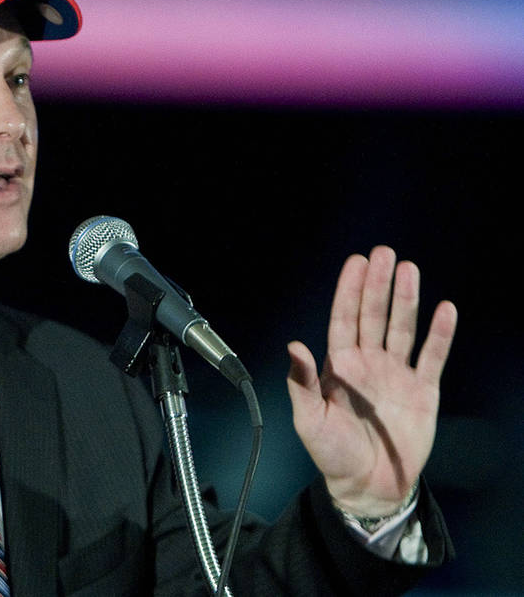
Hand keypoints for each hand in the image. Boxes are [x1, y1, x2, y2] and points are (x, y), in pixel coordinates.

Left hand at [286, 246, 457, 515]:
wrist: (368, 485)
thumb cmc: (333, 453)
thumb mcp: (310, 419)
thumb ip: (303, 382)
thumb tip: (294, 346)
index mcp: (339, 366)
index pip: (344, 318)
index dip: (349, 290)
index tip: (356, 262)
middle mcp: (368, 363)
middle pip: (374, 315)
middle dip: (378, 284)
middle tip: (385, 253)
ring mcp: (396, 375)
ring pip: (402, 329)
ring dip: (407, 300)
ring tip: (410, 270)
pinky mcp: (422, 391)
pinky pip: (432, 357)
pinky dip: (439, 335)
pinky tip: (445, 310)